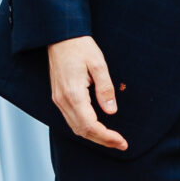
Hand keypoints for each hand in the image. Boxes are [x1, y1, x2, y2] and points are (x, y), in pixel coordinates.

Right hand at [48, 35, 126, 150]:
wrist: (60, 36)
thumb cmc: (80, 47)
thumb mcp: (98, 64)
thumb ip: (105, 89)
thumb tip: (111, 112)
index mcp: (73, 94)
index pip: (90, 125)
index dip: (106, 137)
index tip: (122, 141)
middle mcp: (62, 100)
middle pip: (82, 131)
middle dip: (102, 140)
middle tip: (121, 144)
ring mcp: (58, 100)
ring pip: (75, 128)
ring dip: (93, 136)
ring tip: (112, 139)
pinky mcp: (58, 97)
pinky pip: (71, 119)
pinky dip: (84, 128)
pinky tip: (97, 127)